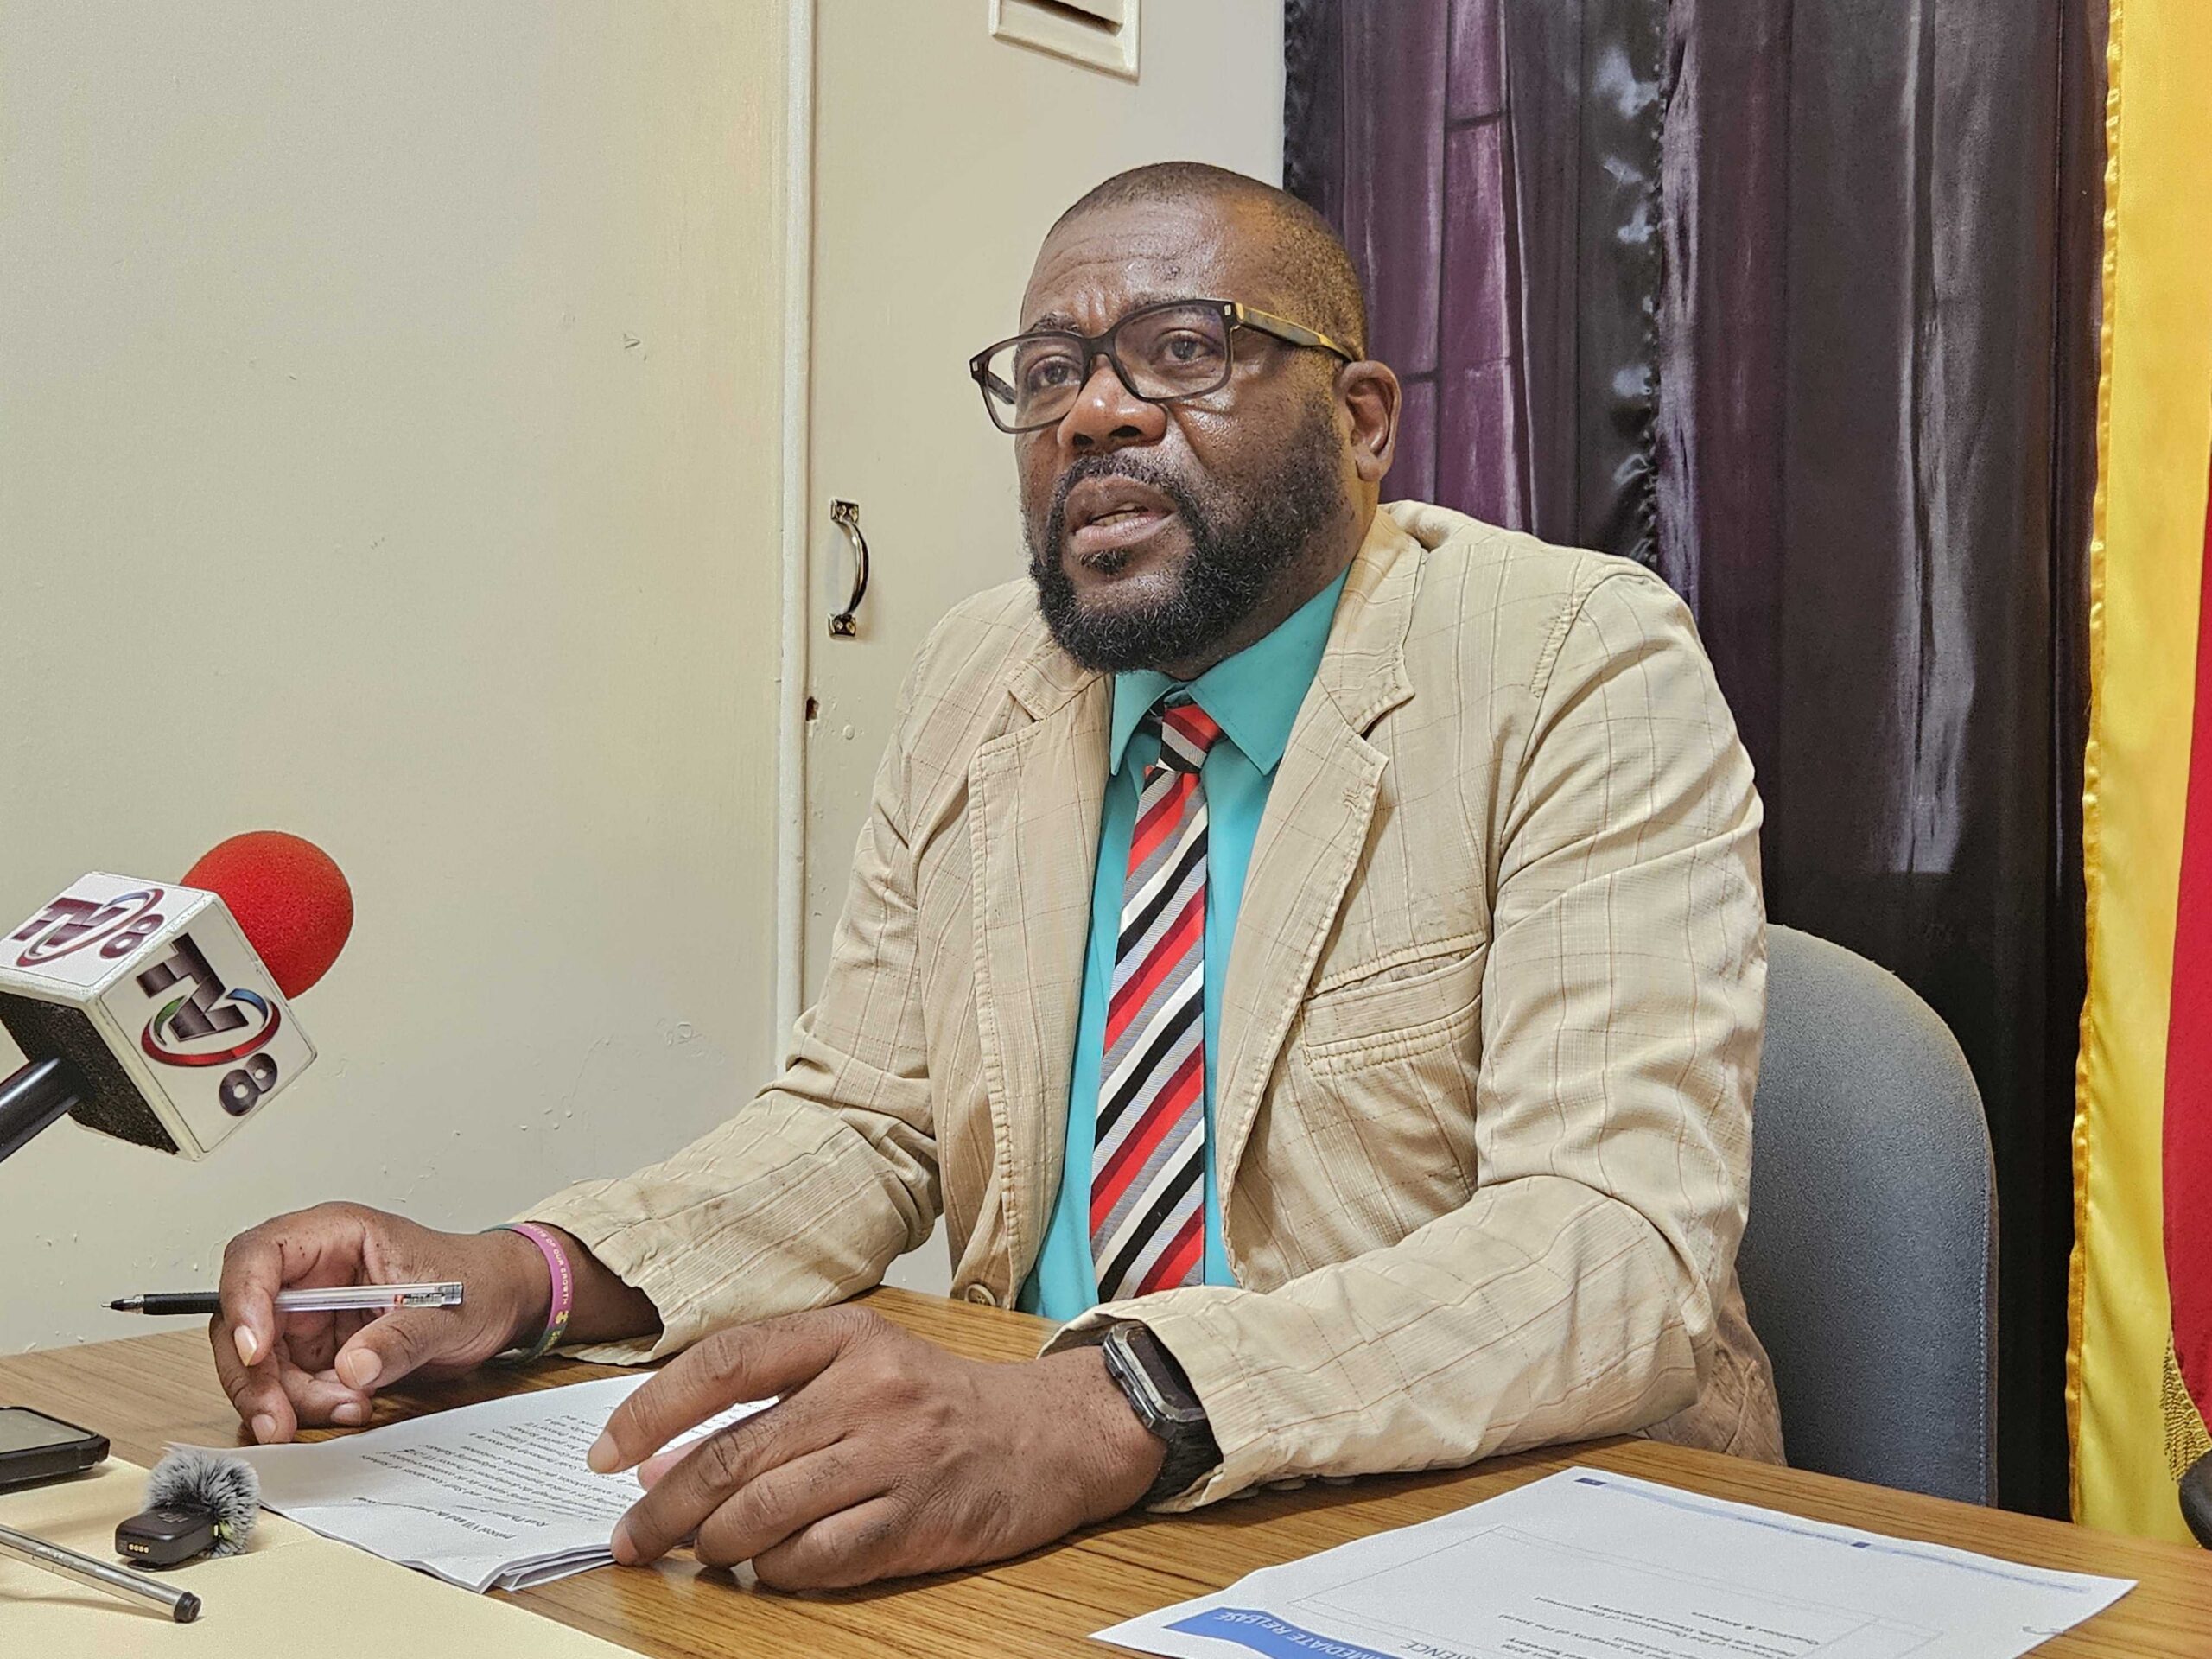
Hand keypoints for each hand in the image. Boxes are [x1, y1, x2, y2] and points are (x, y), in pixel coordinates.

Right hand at [212, 1203, 548, 1442]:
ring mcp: (311, 1312)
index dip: (244, 1300)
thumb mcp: (445, 1311)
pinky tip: (352, 1405)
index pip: (259, 1255)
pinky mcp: (318, 1349)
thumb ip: (400, 1340)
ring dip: (288, 1398)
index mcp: (336, 1235)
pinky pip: (288, 1384)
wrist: (502, 1305)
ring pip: (260, 1362)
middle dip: (256, 1375)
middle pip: (244, 1319)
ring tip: (349, 1406)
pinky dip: (309, 1404)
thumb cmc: (477, 1282)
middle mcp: (312, 1271)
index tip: (256, 1350)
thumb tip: (352, 1369)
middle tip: (278, 1418)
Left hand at [585, 1305, 1166, 1589]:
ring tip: (692, 1556)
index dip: (652, 1410)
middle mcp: (869, 1388)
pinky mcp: (916, 1519)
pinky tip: (766, 1568)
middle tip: (629, 1537)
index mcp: (847, 1336)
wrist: (1050, 1435)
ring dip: (710, 1546)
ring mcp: (895, 1456)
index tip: (605, 1455)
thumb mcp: (861, 1365)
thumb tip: (659, 1457)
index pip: (725, 1363)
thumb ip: (769, 1398)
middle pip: (733, 1454)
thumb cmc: (938, 1400)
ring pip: (764, 1513)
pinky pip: (816, 1559)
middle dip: (662, 1506)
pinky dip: (774, 1572)